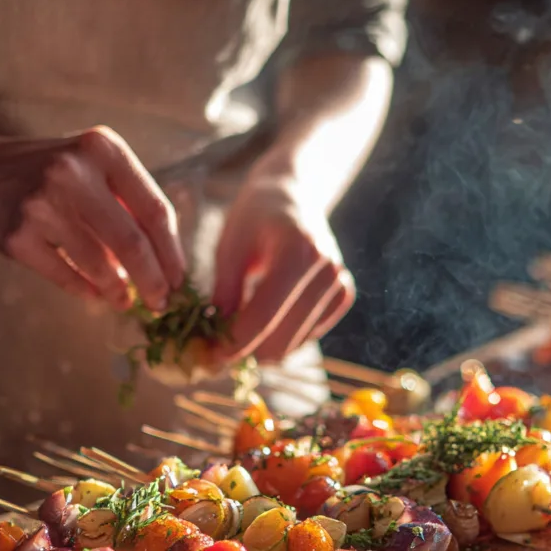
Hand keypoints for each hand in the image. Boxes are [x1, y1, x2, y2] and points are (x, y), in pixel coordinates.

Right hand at [0, 126, 184, 310]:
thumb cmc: (43, 175)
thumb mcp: (88, 168)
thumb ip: (126, 203)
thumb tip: (167, 261)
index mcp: (103, 149)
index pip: (155, 209)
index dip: (172, 251)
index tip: (180, 278)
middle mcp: (74, 170)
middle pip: (132, 241)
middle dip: (153, 280)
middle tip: (161, 301)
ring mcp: (42, 202)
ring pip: (100, 264)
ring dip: (118, 290)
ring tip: (124, 300)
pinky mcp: (16, 234)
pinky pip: (65, 275)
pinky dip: (86, 291)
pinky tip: (95, 296)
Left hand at [212, 176, 355, 363]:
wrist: (295, 194)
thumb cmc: (255, 216)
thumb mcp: (230, 247)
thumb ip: (225, 294)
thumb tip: (215, 341)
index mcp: (298, 252)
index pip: (264, 316)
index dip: (232, 343)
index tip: (207, 356)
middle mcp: (328, 271)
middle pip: (281, 338)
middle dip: (244, 351)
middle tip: (214, 351)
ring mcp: (340, 284)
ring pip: (294, 344)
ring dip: (260, 349)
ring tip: (233, 334)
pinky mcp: (344, 295)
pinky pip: (307, 336)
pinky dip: (280, 338)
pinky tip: (262, 321)